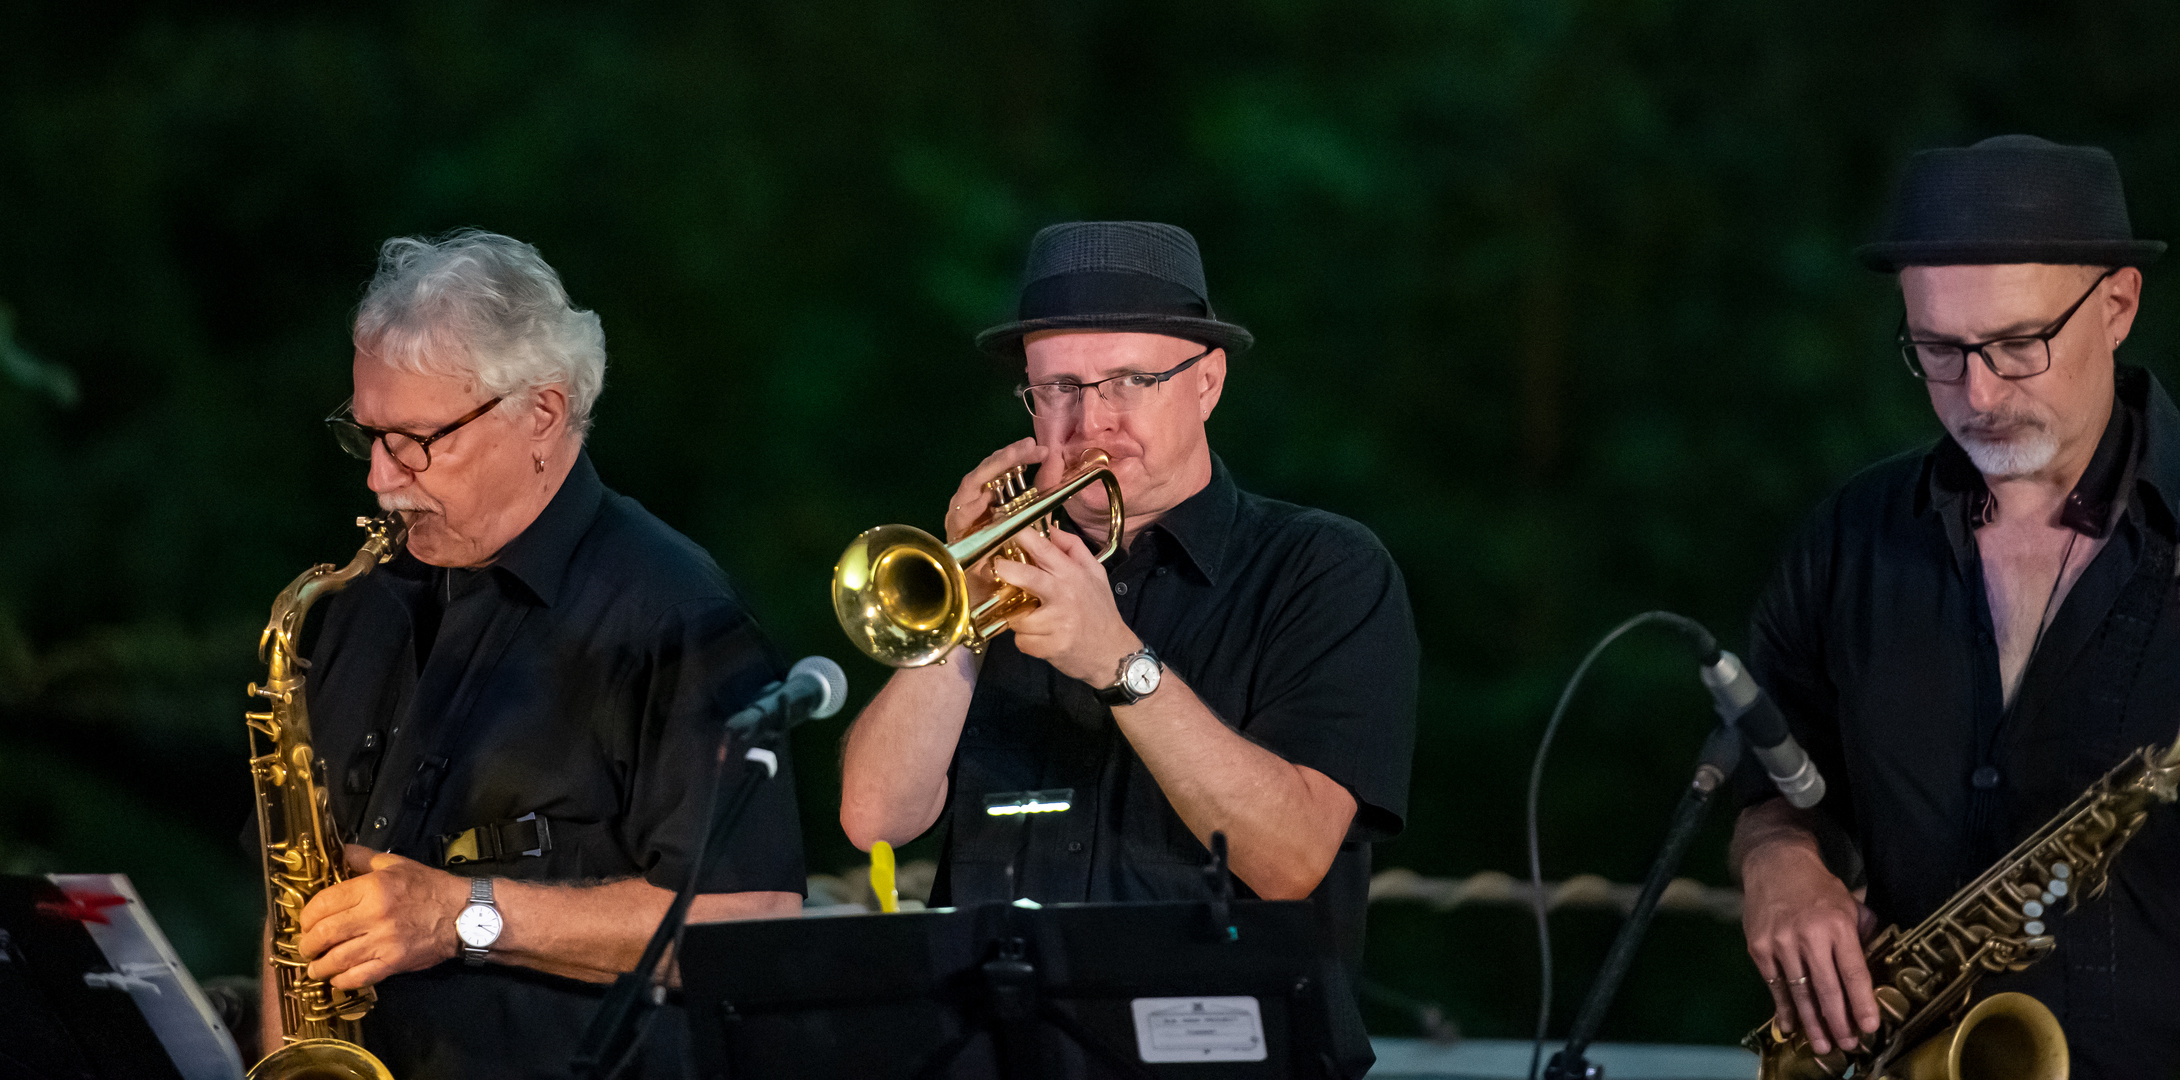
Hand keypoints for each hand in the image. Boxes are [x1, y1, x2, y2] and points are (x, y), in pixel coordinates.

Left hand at [297, 845, 466, 988]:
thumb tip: (342, 851)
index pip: (324, 903)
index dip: (307, 916)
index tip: (306, 923)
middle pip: (324, 934)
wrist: (462, 915)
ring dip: (319, 966)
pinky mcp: (393, 962)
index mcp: (372, 888)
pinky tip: (337, 978)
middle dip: (308, 944)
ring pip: (337, 959)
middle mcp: (374, 915)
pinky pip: (358, 977)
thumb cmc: (430, 888)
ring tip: (315, 967)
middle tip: (307, 947)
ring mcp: (383, 942)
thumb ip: (366, 859)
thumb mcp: (398, 865)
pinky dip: (342, 981)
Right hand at [945, 439, 1063, 605]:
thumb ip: (1043, 489)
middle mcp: (974, 502)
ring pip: (970, 486)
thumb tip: (1055, 458)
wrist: (994, 598)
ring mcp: (962, 517)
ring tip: (1009, 460)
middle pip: (985, 472)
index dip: (1018, 455)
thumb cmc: (1009, 557)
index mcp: (990, 496)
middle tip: (1026, 446)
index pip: (1000, 468)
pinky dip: (971, 505)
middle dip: (1005, 457)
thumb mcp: (1033, 517)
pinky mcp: (955, 535)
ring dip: (989, 472)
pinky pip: (960, 516)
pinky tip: (985, 497)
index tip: (1041, 450)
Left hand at [992, 526, 1138, 684]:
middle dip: (1006, 570)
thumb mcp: (1096, 574)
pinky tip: (1040, 639)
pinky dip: (1026, 641)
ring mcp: (1057, 623)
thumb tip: (1050, 530)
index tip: (1005, 530)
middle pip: (1026, 576)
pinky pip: (1022, 641)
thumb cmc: (1100, 611)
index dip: (1022, 537)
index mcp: (1073, 575)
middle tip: (998, 568)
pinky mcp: (1050, 646)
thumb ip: (1074, 548)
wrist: (1112, 652)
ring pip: (1017, 617)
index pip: (1045, 550)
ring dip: (1019, 620)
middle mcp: (1064, 596)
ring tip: (1034, 621)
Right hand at [1741, 842, 1881, 1054]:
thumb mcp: (1849, 903)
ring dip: (1813, 1022)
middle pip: (1827, 988)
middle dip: (1839, 1021)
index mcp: (1836, 924)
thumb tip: (1873, 964)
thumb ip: (1863, 933)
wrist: (1774, 863)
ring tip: (1823, 1045)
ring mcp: (1780, 943)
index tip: (1870, 1026)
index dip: (1862, 1002)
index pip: (1853, 971)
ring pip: (1799, 991)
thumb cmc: (1817, 886)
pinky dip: (1783, 1007)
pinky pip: (1774, 984)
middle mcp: (1808, 935)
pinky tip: (1791, 1026)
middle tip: (1848, 1044)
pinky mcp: (1759, 947)